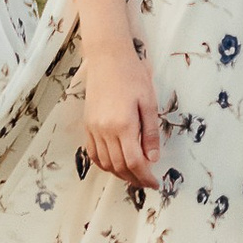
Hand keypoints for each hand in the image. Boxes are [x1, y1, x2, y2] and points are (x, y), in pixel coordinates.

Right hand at [82, 35, 161, 183]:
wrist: (107, 59)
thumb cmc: (132, 76)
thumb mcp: (149, 102)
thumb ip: (150, 133)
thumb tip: (152, 158)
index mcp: (123, 125)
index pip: (134, 162)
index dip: (145, 177)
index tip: (155, 183)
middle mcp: (105, 130)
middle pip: (119, 166)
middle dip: (134, 179)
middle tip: (146, 182)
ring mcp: (93, 128)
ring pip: (105, 163)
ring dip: (119, 174)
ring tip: (133, 176)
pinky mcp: (87, 124)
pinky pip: (93, 153)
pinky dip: (104, 164)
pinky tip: (114, 165)